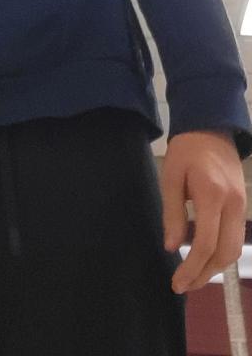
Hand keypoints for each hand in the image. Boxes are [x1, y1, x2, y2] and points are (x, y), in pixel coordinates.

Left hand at [161, 130, 246, 293]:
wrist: (211, 126)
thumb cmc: (186, 150)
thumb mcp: (170, 176)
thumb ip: (172, 212)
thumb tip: (171, 247)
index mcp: (212, 194)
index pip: (206, 243)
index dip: (191, 267)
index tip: (176, 282)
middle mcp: (233, 204)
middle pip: (225, 252)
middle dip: (204, 274)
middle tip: (183, 285)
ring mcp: (242, 205)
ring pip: (234, 248)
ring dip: (215, 267)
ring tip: (192, 276)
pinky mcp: (243, 204)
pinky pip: (236, 237)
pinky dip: (222, 253)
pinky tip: (205, 257)